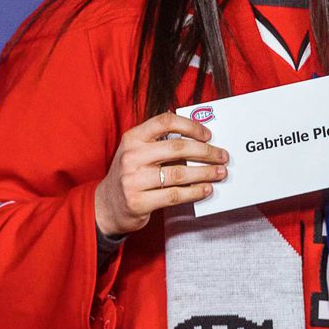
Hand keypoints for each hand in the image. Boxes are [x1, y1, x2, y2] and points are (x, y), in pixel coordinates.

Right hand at [94, 112, 227, 236]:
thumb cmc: (132, 174)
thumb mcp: (139, 151)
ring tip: (219, 173)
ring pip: (179, 174)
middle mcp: (131, 156)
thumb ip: (162, 142)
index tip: (208, 135)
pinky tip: (206, 189)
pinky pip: (174, 195)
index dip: (190, 126)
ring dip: (205, 173)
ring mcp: (132, 180)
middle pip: (177, 148)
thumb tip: (202, 140)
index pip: (165, 122)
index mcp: (133, 137)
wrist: (107, 206)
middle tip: (222, 155)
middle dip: (206, 152)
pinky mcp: (138, 202)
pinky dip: (194, 192)